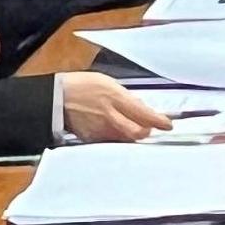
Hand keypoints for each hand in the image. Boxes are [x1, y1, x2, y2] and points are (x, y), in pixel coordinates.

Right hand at [56, 72, 171, 142]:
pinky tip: (112, 128)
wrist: (56, 98)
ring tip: (126, 124)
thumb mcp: (108, 83)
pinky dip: (117, 137)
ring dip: (131, 134)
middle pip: (138, 132)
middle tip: (148, 127)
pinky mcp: (93, 139)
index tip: (167, 125)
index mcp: (116, 98)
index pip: (145, 114)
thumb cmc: (82, 87)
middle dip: (147, 131)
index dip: (159, 121)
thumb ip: (126, 97)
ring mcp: (101, 130)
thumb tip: (141, 107)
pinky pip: (112, 141)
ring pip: (126, 138)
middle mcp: (111, 116)